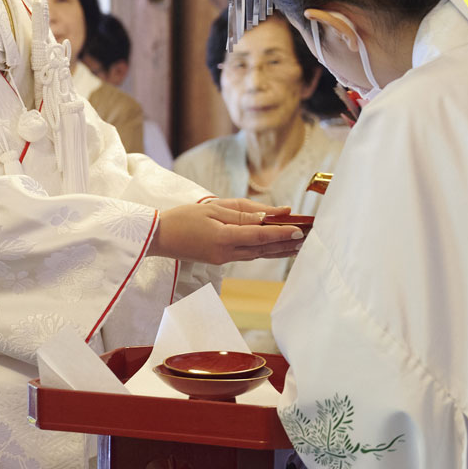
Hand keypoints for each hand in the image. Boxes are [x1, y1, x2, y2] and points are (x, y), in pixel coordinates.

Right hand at [149, 199, 302, 264]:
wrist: (159, 237)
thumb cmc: (182, 217)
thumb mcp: (212, 208)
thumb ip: (241, 212)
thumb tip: (268, 215)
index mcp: (223, 238)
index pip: (260, 236)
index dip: (281, 233)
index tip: (300, 230)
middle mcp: (226, 253)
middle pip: (263, 249)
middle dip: (286, 243)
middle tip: (308, 238)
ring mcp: (223, 259)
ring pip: (257, 254)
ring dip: (278, 249)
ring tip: (298, 245)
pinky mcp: (219, 260)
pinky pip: (246, 255)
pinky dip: (262, 250)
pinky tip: (273, 247)